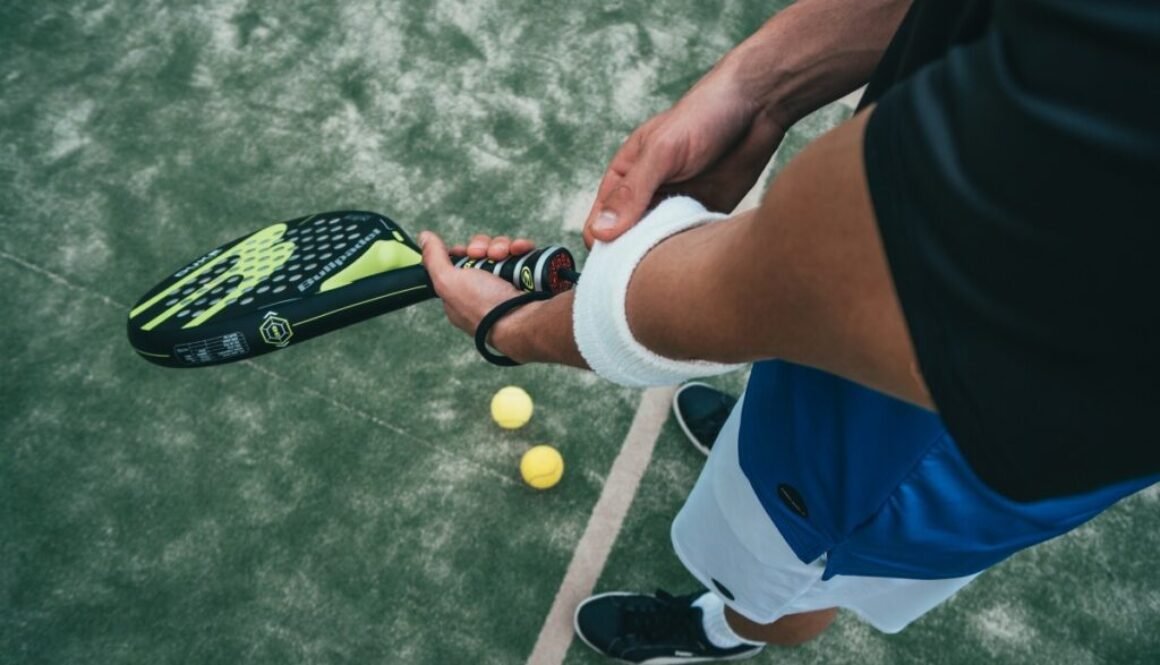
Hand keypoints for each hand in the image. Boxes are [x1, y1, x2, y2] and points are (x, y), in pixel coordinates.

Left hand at [419, 231, 533, 339]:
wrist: (523, 320)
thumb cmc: (483, 308)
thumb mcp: (448, 282)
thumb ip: (433, 258)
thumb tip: (424, 236)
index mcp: (461, 295)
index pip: (458, 264)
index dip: (462, 253)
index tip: (467, 252)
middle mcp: (483, 290)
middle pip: (480, 253)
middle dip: (483, 247)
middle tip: (486, 255)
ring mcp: (506, 284)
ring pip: (501, 251)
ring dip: (502, 246)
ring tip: (505, 255)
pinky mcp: (527, 278)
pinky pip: (521, 254)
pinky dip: (521, 249)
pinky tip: (520, 251)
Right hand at [583, 58, 786, 247]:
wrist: (758, 105)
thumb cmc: (703, 116)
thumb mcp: (661, 152)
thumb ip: (632, 192)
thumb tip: (600, 232)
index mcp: (625, 178)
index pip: (600, 224)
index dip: (604, 248)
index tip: (617, 267)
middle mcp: (647, 196)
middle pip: (628, 242)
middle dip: (633, 261)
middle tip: (648, 274)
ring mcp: (676, 207)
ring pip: (658, 248)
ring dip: (662, 260)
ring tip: (673, 267)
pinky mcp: (704, 215)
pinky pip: (689, 244)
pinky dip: (689, 254)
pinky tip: (696, 259)